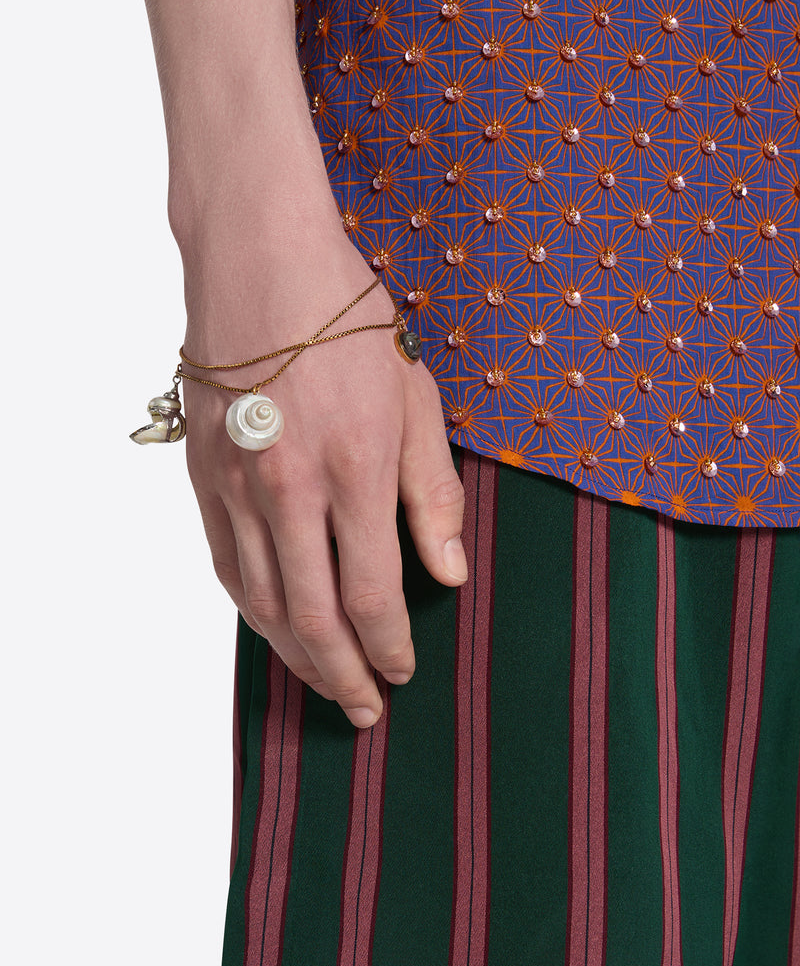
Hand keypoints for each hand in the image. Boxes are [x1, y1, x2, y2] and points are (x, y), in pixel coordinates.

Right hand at [182, 267, 466, 728]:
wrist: (260, 255)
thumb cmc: (348, 317)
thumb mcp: (414, 396)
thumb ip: (431, 494)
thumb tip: (449, 573)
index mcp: (354, 468)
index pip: (372, 593)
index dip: (389, 645)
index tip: (403, 670)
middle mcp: (288, 487)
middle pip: (313, 616)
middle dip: (343, 674)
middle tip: (363, 710)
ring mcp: (236, 483)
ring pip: (261, 600)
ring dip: (294, 652)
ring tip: (322, 680)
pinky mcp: (201, 472)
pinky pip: (225, 561)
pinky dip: (251, 606)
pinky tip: (273, 624)